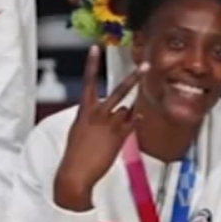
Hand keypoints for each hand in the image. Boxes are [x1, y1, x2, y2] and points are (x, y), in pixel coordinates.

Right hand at [54, 46, 141, 211]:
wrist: (75, 173)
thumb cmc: (75, 154)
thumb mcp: (78, 130)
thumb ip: (90, 117)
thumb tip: (102, 112)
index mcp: (84, 111)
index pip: (88, 82)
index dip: (91, 64)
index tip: (95, 48)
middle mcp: (97, 114)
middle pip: (118, 91)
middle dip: (133, 79)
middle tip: (145, 66)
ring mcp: (110, 125)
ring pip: (126, 109)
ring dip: (123, 116)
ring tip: (112, 128)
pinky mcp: (119, 136)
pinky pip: (132, 122)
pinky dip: (132, 121)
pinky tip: (131, 123)